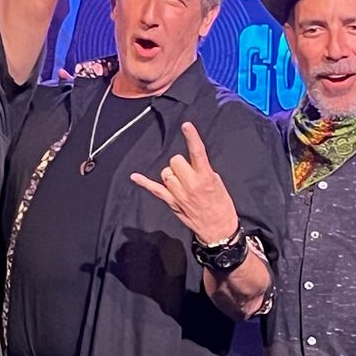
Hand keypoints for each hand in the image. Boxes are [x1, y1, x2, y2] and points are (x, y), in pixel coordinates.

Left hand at [130, 123, 240, 245]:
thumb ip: (204, 171)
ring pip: (166, 172)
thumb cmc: (221, 206)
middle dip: (181, 164)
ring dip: (172, 174)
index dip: (192, 137)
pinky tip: (134, 176)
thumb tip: (193, 164)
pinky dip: (144, 183)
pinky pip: (154, 189)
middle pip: (176, 160)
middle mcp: (190, 184)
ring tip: (182, 183)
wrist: (218, 229)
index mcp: (205, 176)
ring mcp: (179, 194)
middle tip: (189, 173)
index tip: (186, 125)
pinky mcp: (172, 202)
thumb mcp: (218, 183)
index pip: (197, 152)